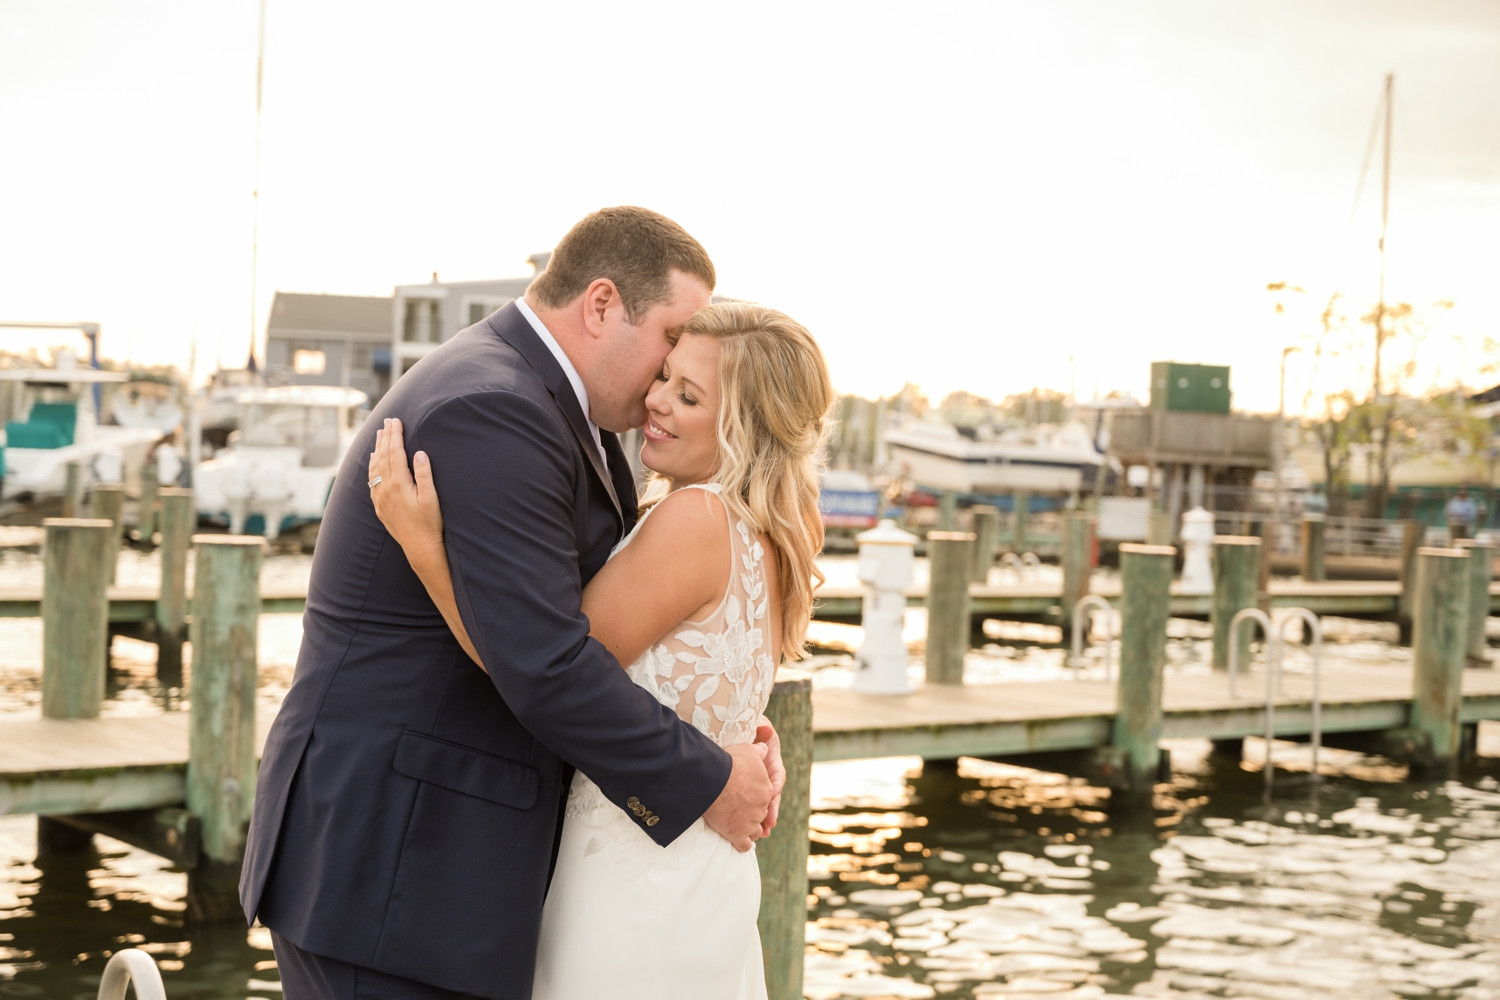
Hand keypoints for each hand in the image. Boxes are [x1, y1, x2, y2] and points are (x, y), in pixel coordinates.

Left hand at [369, 418, 444, 556]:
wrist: (420, 548)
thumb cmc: (430, 523)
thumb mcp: (432, 498)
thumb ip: (424, 475)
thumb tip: (419, 453)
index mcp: (399, 484)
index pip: (395, 453)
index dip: (395, 436)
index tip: (396, 421)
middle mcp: (386, 489)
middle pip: (383, 457)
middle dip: (385, 437)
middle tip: (387, 421)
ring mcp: (380, 498)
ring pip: (375, 467)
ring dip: (377, 449)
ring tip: (379, 435)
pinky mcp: (379, 506)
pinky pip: (372, 480)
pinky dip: (372, 466)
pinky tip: (374, 459)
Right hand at [703, 742, 772, 851]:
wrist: (713, 779)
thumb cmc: (730, 763)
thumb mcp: (748, 751)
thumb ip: (759, 751)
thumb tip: (765, 747)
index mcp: (767, 790)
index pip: (767, 797)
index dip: (757, 798)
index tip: (748, 798)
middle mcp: (762, 808)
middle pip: (761, 815)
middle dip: (753, 815)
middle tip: (742, 814)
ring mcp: (751, 823)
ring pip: (755, 832)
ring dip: (749, 831)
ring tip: (740, 828)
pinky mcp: (738, 834)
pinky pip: (744, 845)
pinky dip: (742, 844)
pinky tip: (737, 841)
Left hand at [755, 716, 784, 837]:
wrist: (735, 735)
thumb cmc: (747, 729)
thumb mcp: (755, 726)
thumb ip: (760, 728)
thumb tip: (765, 728)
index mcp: (771, 759)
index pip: (777, 774)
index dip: (775, 785)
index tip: (772, 793)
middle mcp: (767, 773)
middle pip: (772, 794)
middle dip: (772, 808)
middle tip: (770, 822)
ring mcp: (759, 783)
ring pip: (764, 803)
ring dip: (765, 818)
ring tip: (763, 832)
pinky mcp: (748, 791)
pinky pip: (753, 806)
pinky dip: (753, 818)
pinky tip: (753, 832)